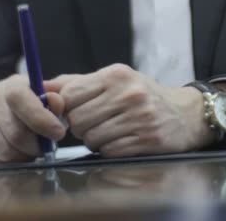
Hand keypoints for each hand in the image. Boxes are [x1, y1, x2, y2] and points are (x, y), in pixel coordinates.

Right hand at [0, 75, 65, 163]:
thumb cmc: (28, 107)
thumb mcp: (45, 102)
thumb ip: (55, 103)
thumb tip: (56, 102)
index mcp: (14, 84)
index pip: (21, 99)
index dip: (41, 120)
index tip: (58, 134)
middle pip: (16, 133)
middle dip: (35, 146)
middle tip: (43, 149)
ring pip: (4, 150)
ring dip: (22, 156)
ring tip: (27, 151)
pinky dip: (6, 161)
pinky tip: (11, 152)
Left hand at [46, 64, 214, 156]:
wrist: (185, 113)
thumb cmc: (143, 96)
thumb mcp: (114, 80)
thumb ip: (76, 83)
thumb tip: (40, 85)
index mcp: (116, 75)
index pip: (70, 94)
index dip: (66, 108)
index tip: (73, 112)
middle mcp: (128, 93)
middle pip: (78, 119)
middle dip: (81, 127)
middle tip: (94, 124)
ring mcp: (140, 117)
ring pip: (92, 138)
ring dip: (95, 140)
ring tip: (109, 132)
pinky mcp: (148, 139)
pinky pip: (110, 151)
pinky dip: (110, 149)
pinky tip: (121, 140)